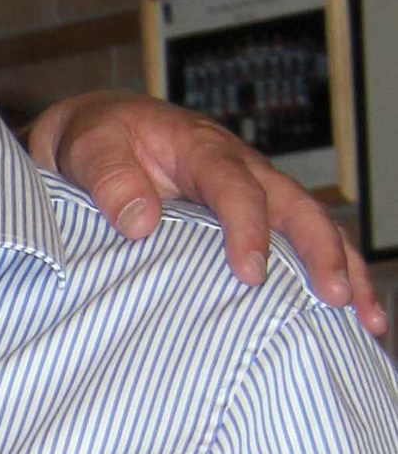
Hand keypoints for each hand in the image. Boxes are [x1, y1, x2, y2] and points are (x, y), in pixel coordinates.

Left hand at [27, 91, 385, 337]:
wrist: (94, 133)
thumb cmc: (94, 140)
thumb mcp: (87, 147)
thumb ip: (109, 179)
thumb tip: (141, 222)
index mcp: (200, 149)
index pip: (235, 187)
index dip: (248, 229)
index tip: (249, 274)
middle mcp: (239, 167)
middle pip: (295, 206)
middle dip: (321, 252)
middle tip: (336, 298)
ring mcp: (251, 191)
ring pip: (309, 226)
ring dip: (342, 269)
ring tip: (367, 319)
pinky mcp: (251, 215)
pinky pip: (295, 241)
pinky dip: (326, 274)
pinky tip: (346, 318)